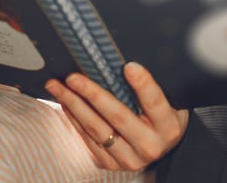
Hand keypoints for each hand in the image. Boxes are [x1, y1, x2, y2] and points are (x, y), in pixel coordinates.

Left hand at [44, 62, 188, 171]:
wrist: (161, 148)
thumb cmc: (162, 117)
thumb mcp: (167, 101)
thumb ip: (150, 86)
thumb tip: (126, 61)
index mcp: (168, 127)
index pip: (155, 102)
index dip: (143, 84)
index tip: (129, 67)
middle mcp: (150, 146)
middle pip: (118, 116)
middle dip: (92, 94)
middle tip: (73, 77)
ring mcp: (130, 158)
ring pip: (97, 129)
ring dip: (74, 105)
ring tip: (58, 86)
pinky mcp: (112, 164)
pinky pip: (88, 139)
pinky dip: (75, 118)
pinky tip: (65, 102)